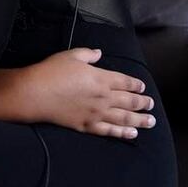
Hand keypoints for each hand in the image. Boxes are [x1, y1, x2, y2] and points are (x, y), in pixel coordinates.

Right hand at [20, 48, 155, 138]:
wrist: (36, 93)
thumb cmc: (52, 72)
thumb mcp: (71, 55)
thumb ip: (88, 54)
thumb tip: (99, 53)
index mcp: (101, 78)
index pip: (125, 82)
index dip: (136, 85)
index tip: (143, 87)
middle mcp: (103, 97)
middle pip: (129, 101)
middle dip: (143, 103)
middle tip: (151, 105)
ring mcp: (96, 113)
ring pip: (124, 118)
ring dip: (140, 120)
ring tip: (150, 122)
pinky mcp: (87, 125)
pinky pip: (109, 131)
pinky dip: (123, 133)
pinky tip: (132, 133)